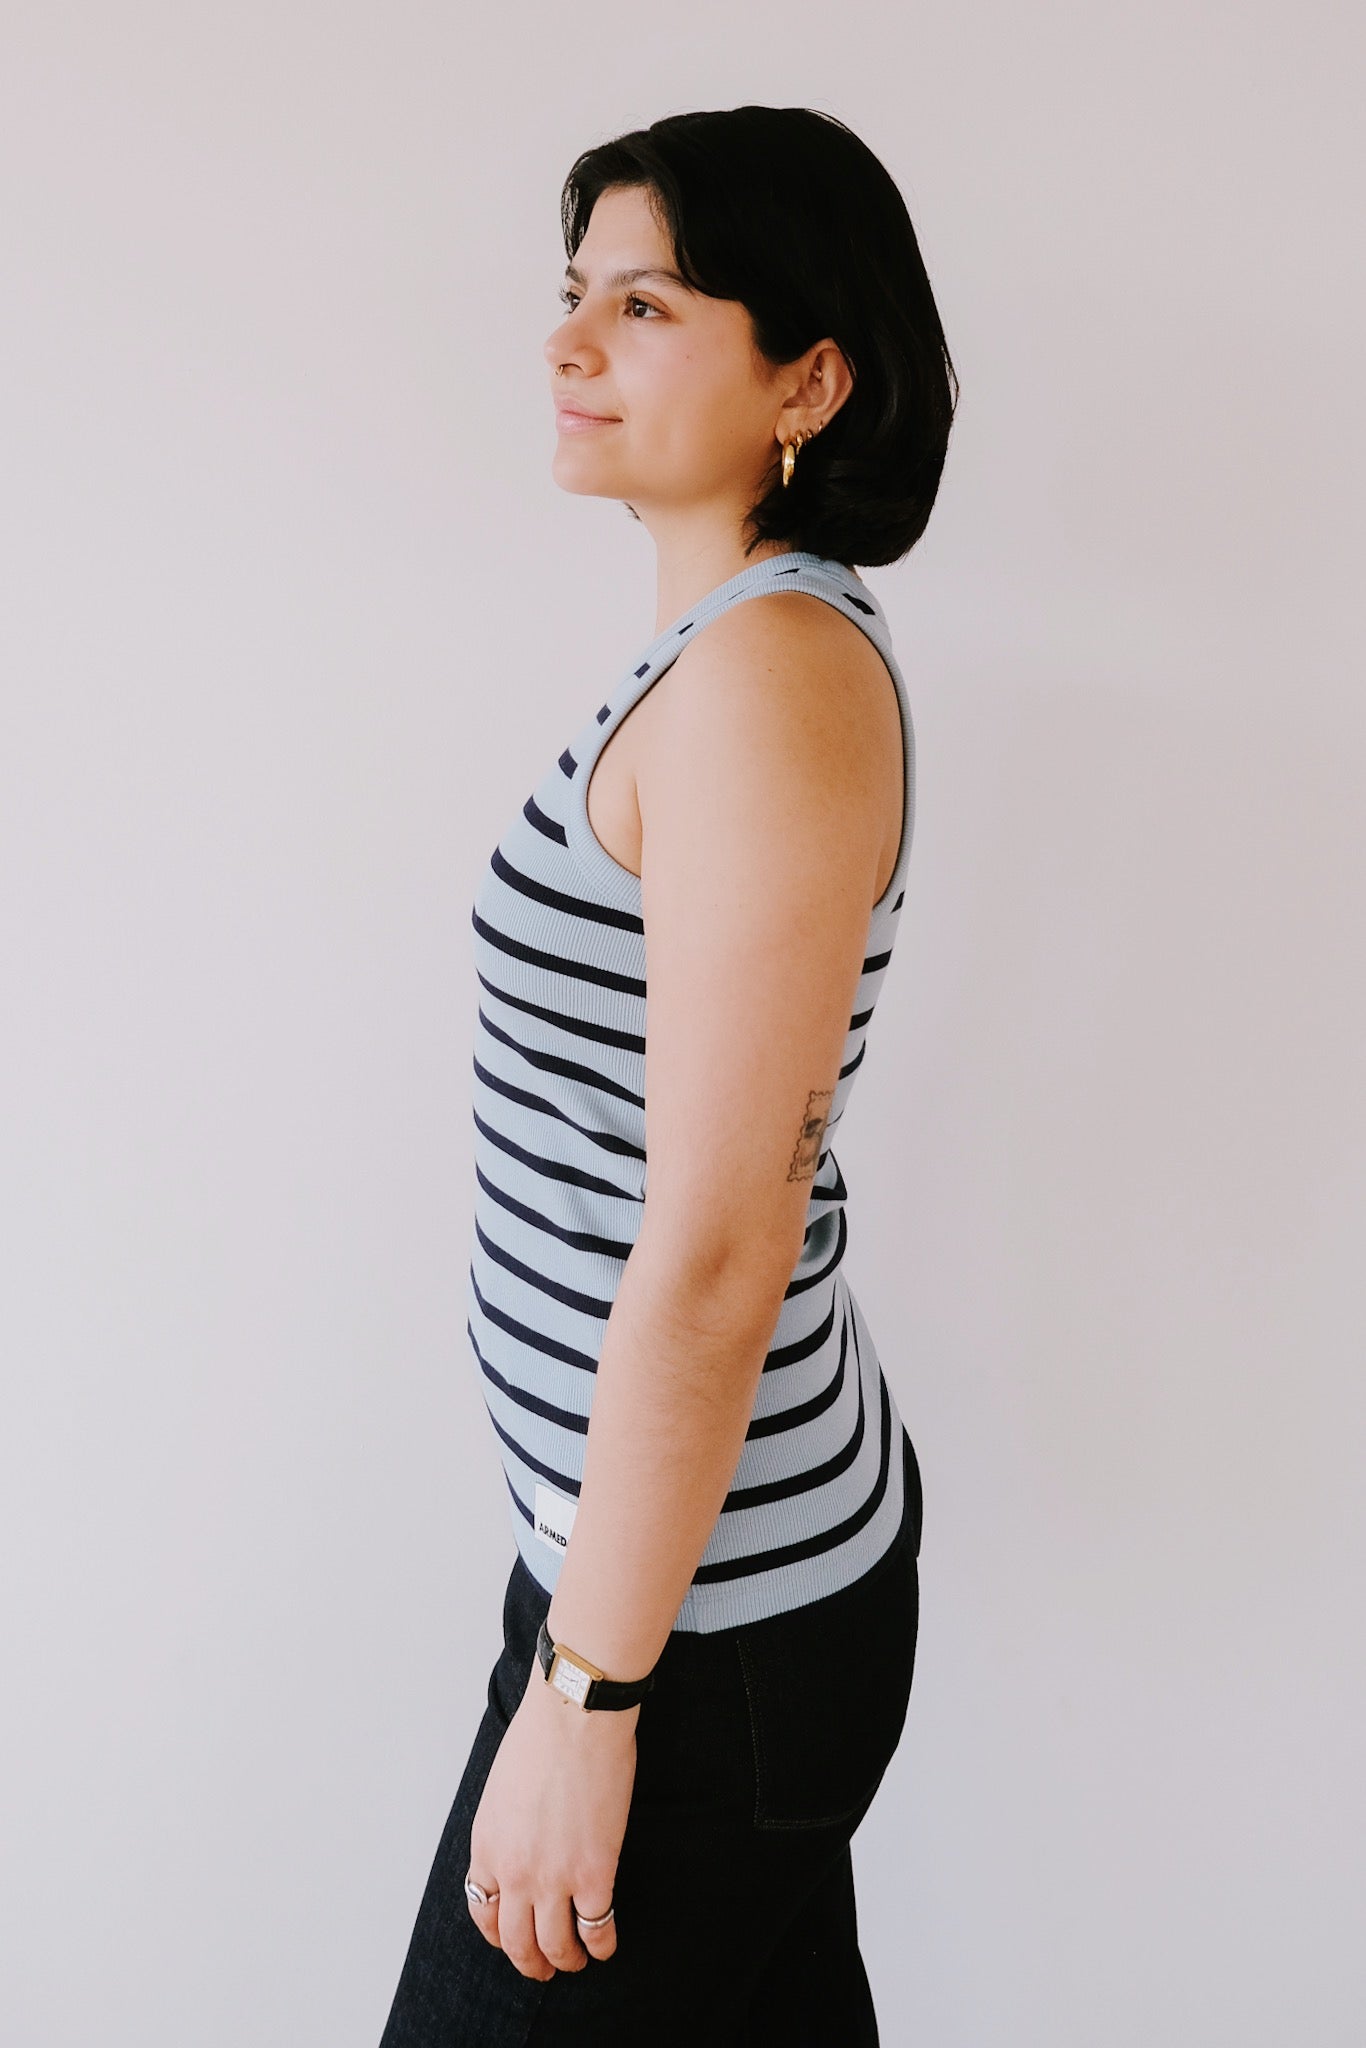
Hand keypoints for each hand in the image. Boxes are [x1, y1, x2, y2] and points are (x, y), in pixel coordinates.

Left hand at [465, 1659, 640, 1980]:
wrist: (573, 1717)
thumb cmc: (540, 1737)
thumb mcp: (500, 1791)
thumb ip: (504, 1831)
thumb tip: (518, 1851)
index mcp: (486, 1847)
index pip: (483, 1913)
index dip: (499, 1935)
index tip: (511, 1939)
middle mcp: (513, 1873)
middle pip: (517, 1941)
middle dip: (530, 1962)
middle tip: (543, 1969)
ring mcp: (554, 1878)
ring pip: (555, 1945)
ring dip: (566, 1960)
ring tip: (577, 1960)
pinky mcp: (595, 1874)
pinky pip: (596, 1928)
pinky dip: (601, 1944)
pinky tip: (605, 1944)